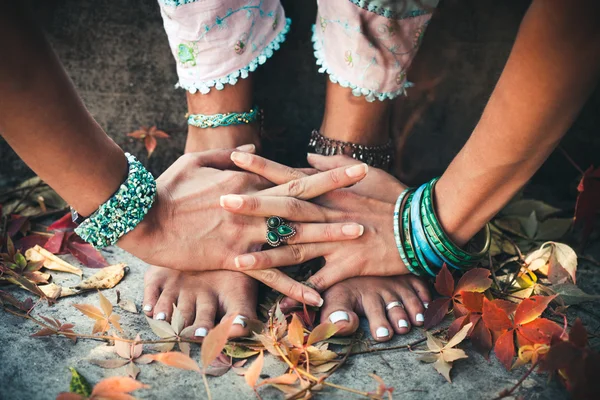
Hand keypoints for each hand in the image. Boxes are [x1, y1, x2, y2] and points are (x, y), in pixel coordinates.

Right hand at [117, 149, 368, 305]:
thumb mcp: (197, 161)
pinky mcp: (233, 260)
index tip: (355, 168)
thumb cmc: (166, 187)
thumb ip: (229, 156)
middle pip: (303, 205)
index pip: (295, 178)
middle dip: (339, 201)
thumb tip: (254, 152)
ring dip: (326, 238)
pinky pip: (269, 275)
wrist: (143, 218)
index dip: (327, 173)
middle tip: (370, 201)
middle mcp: (253, 208)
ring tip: (356, 237)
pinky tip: (315, 295)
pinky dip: (293, 285)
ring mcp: (246, 236)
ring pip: (293, 237)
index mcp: (248, 183)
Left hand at [225, 152, 411, 294]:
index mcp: (329, 192)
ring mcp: (336, 241)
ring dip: (266, 256)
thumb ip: (330, 165)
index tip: (234, 159)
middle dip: (252, 206)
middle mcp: (328, 214)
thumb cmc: (392, 196)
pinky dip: (301, 295)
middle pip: (284, 210)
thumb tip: (305, 155)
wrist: (419, 226)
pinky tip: (281, 307)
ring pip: (295, 249)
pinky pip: (320, 283)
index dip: (261, 167)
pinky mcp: (348, 266)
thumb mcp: (364, 173)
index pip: (289, 175)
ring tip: (236, 260)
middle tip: (221, 202)